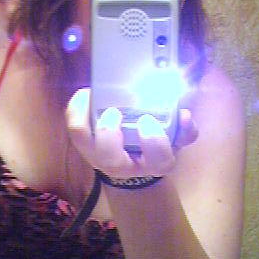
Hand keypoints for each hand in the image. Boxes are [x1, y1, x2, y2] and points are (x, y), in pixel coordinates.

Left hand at [66, 88, 197, 179]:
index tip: (150, 121)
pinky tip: (85, 93)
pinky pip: (75, 127)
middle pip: (110, 159)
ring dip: (85, 120)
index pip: (159, 161)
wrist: (132, 162)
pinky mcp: (85, 141)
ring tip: (91, 96)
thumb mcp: (174, 141)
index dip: (156, 142)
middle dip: (110, 136)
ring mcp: (99, 154)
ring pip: (83, 143)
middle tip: (115, 111)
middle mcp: (121, 165)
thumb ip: (184, 130)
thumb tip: (184, 116)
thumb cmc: (153, 147)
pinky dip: (76, 110)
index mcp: (152, 164)